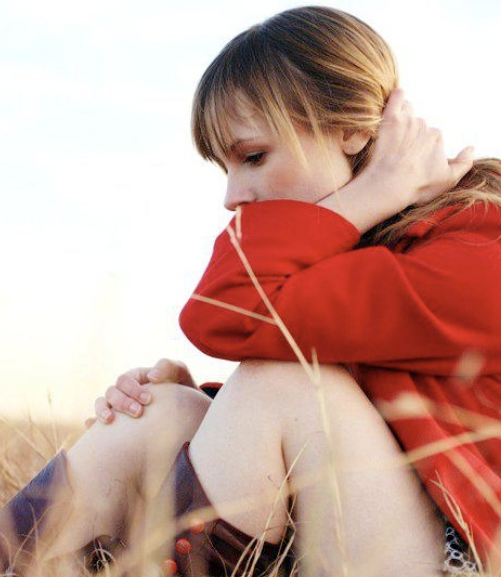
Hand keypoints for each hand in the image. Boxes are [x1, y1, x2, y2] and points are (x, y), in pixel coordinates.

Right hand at [87, 359, 196, 425]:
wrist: (187, 410)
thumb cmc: (182, 389)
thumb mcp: (180, 374)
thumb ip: (169, 367)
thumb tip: (152, 376)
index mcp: (137, 378)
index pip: (126, 379)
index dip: (133, 388)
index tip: (148, 400)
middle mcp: (124, 391)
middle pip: (112, 392)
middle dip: (122, 402)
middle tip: (138, 413)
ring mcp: (117, 406)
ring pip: (101, 403)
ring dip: (103, 410)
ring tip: (110, 421)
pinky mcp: (115, 424)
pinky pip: (96, 422)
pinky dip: (91, 423)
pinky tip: (92, 427)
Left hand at [370, 88, 473, 205]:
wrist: (390, 185)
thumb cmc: (418, 185)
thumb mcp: (448, 179)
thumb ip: (464, 163)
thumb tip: (471, 148)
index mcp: (437, 137)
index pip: (431, 135)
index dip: (423, 147)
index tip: (414, 159)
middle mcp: (424, 126)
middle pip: (419, 124)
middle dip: (412, 134)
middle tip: (402, 150)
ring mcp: (407, 122)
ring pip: (408, 112)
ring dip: (404, 118)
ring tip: (396, 134)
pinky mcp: (390, 120)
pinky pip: (396, 99)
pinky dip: (397, 97)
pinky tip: (397, 98)